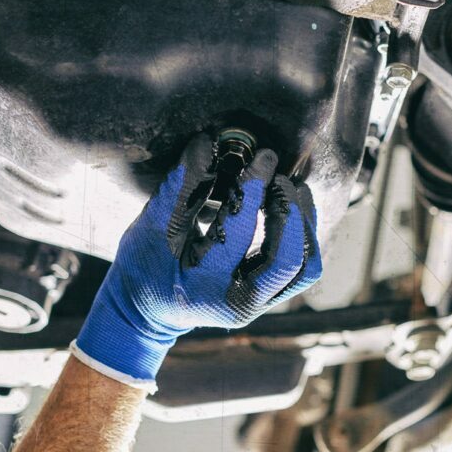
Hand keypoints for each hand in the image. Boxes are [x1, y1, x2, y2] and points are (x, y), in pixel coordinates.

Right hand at [74, 134, 321, 386]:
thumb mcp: (153, 228)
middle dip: (289, 210)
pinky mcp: (271, 294)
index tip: (260, 157)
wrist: (148, 309)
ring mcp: (261, 303)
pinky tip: (294, 204)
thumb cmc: (145, 266)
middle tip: (279, 174)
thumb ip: (180, 188)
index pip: (240, 235)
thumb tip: (205, 142)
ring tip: (293, 187)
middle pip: (288, 259)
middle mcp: (242, 304)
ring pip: (305, 267)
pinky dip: (304, 234)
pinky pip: (303, 267)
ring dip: (304, 223)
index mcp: (207, 290)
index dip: (252, 191)